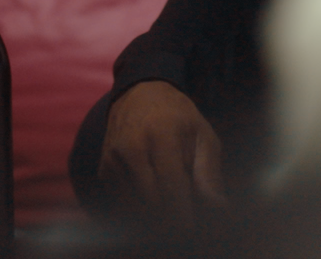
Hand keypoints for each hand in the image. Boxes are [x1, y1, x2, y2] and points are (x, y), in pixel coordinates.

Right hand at [98, 81, 226, 225]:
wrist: (139, 93)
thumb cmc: (177, 116)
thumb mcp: (202, 135)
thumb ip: (208, 173)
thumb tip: (217, 207)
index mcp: (161, 136)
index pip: (172, 188)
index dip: (183, 214)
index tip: (193, 228)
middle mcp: (131, 148)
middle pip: (152, 201)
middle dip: (171, 216)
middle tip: (185, 215)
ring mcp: (113, 159)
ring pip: (136, 206)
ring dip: (155, 213)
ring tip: (171, 201)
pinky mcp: (104, 169)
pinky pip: (122, 202)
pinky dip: (139, 206)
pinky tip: (153, 194)